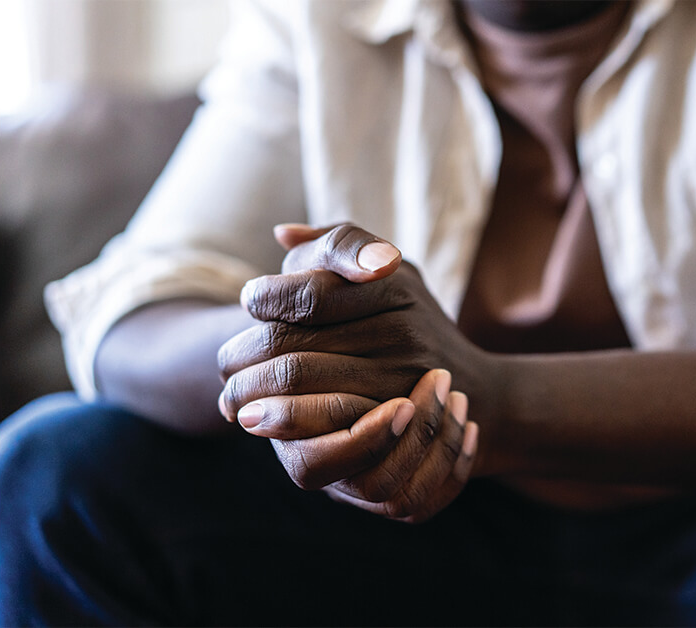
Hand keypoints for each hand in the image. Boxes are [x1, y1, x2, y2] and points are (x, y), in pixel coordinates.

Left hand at [218, 223, 495, 456]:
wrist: (472, 389)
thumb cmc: (410, 318)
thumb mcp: (389, 269)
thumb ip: (336, 244)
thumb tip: (283, 235)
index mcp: (395, 284)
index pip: (309, 292)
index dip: (267, 299)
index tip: (250, 304)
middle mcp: (403, 331)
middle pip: (296, 344)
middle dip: (245, 355)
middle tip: (223, 364)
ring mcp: (401, 380)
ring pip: (301, 385)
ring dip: (252, 392)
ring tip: (230, 396)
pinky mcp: (394, 424)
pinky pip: (322, 425)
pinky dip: (281, 423)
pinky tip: (259, 421)